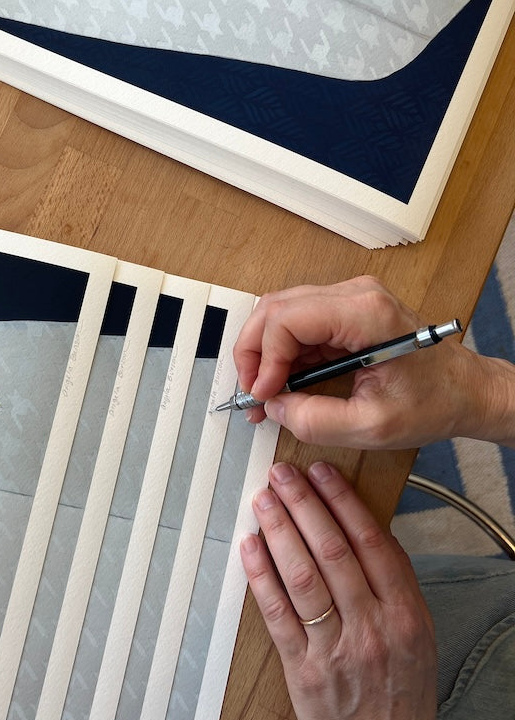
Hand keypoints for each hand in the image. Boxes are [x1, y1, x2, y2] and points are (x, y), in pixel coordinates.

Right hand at [232, 275, 492, 448]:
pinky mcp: (347, 310)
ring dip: (264, 351)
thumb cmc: (435, 401)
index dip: (263, 358)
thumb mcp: (373, 425)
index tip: (262, 394)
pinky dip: (282, 352)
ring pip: (282, 312)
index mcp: (366, 313)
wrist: (467, 390)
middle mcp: (356, 294)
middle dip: (253, 351)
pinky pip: (299, 322)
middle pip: (276, 307)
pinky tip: (281, 381)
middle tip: (252, 391)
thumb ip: (316, 420)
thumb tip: (273, 407)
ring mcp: (350, 298)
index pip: (287, 318)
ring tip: (264, 391)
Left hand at [241, 462, 442, 719]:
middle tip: (283, 475)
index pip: (370, 541)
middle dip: (304, 505)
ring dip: (279, 531)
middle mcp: (372, 627)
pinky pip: (277, 614)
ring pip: (302, 576)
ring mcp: (336, 649)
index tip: (321, 473)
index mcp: (404, 612)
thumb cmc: (401, 688)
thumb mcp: (418, 630)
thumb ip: (394, 579)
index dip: (341, 501)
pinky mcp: (303, 670)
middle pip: (333, 551)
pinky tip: (250, 547)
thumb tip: (363, 524)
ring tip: (264, 501)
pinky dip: (261, 576)